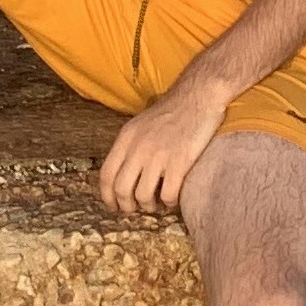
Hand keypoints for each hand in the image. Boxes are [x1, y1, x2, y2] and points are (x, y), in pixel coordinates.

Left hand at [99, 70, 230, 216]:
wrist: (198, 96)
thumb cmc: (172, 110)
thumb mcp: (140, 124)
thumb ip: (130, 146)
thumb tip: (122, 174)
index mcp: (126, 137)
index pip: (106, 174)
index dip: (107, 196)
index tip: (114, 206)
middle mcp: (138, 147)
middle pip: (121, 189)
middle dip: (127, 206)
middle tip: (136, 209)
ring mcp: (159, 155)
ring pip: (143, 196)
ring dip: (149, 206)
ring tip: (157, 203)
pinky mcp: (180, 162)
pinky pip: (168, 195)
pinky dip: (169, 203)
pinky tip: (173, 198)